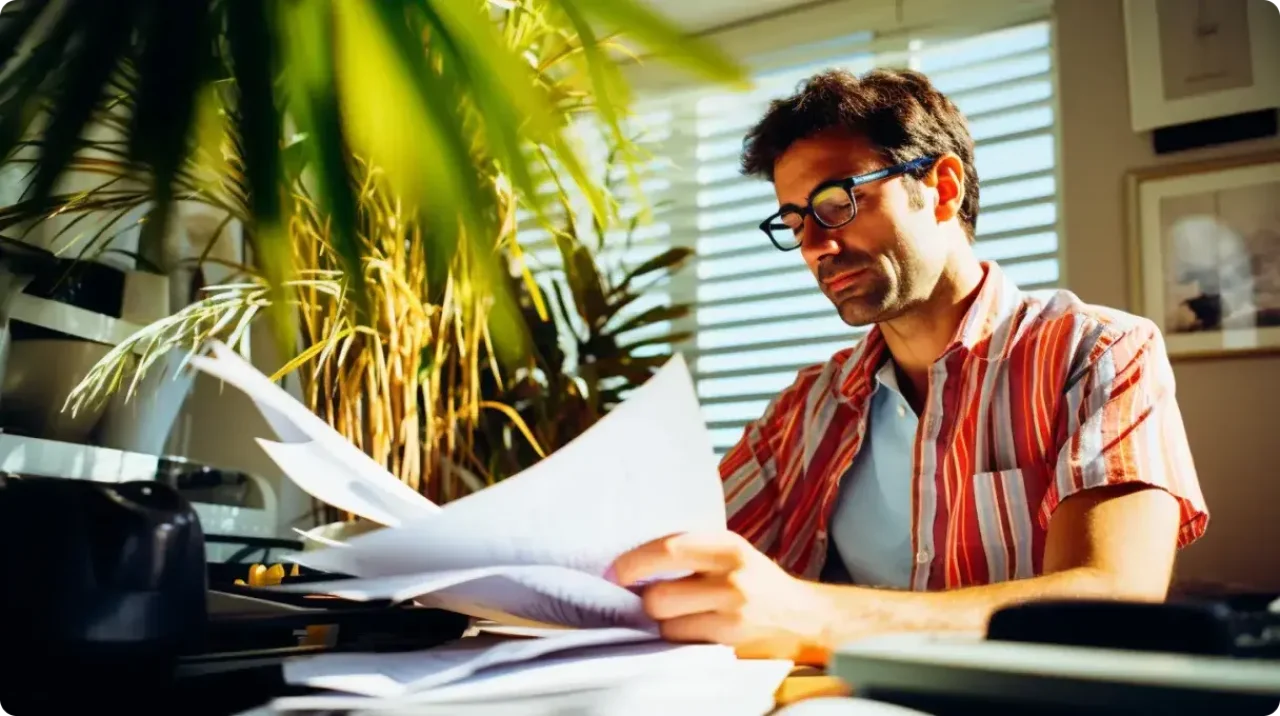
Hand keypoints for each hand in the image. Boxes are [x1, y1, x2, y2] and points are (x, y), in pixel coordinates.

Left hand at [609, 530, 833, 662]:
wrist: (808, 618)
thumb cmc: (759, 584)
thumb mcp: (733, 555)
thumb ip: (693, 554)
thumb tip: (633, 566)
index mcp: (728, 546)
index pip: (667, 549)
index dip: (632, 563)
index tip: (615, 574)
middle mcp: (732, 577)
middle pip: (658, 595)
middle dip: (644, 603)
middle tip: (646, 601)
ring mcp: (733, 614)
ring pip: (667, 625)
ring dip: (663, 625)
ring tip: (680, 617)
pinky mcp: (733, 644)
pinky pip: (685, 644)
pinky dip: (680, 640)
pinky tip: (695, 632)